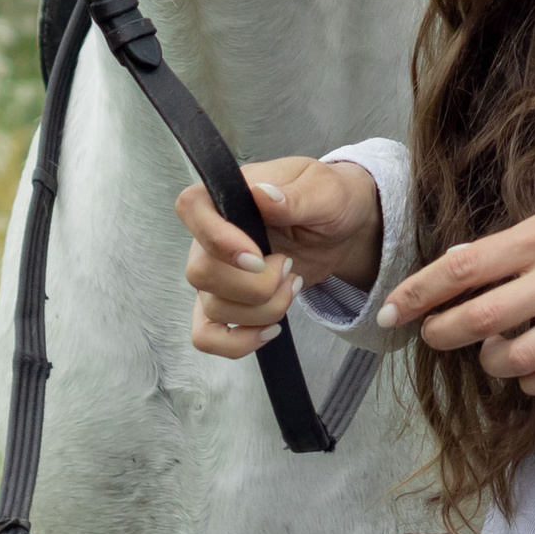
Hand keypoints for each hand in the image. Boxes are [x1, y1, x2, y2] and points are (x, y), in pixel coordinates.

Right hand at [177, 155, 383, 360]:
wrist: (343, 229)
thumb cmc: (331, 199)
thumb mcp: (326, 191)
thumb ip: (296, 196)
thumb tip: (262, 193)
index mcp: (232, 195)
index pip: (191, 207)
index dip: (216, 237)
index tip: (256, 256)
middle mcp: (212, 235)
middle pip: (200, 272)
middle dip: (254, 284)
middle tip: (289, 266)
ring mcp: (215, 272)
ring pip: (213, 308)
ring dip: (263, 309)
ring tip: (293, 283)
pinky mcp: (227, 302)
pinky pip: (208, 336)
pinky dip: (238, 342)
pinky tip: (271, 330)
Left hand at [384, 182, 534, 399]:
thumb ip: (524, 243)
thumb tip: (464, 266)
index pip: (463, 266)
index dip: (417, 294)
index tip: (389, 314)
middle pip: (475, 320)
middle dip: (441, 335)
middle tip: (437, 337)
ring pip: (510, 360)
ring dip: (492, 363)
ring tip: (500, 352)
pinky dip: (532, 381)